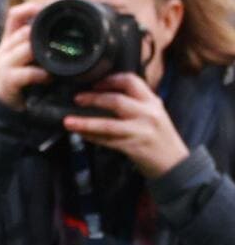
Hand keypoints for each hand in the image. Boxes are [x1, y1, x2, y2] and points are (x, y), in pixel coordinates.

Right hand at [0, 2, 51, 109]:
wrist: (8, 99)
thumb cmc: (24, 73)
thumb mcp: (28, 53)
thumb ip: (39, 40)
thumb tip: (68, 25)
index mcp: (10, 38)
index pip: (14, 16)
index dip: (29, 9)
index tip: (46, 8)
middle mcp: (4, 48)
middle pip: (23, 32)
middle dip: (41, 35)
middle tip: (61, 39)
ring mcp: (4, 64)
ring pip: (25, 50)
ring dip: (42, 54)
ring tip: (55, 60)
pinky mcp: (8, 80)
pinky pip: (27, 73)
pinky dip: (40, 74)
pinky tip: (47, 77)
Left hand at [64, 73, 190, 177]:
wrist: (176, 164)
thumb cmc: (161, 138)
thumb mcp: (154, 114)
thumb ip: (135, 103)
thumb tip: (103, 94)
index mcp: (152, 102)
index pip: (131, 81)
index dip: (110, 80)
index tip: (94, 83)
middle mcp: (148, 114)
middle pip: (116, 101)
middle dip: (93, 99)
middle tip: (77, 99)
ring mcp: (140, 132)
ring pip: (107, 124)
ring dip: (85, 122)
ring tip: (68, 121)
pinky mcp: (133, 148)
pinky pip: (107, 141)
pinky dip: (91, 137)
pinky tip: (81, 134)